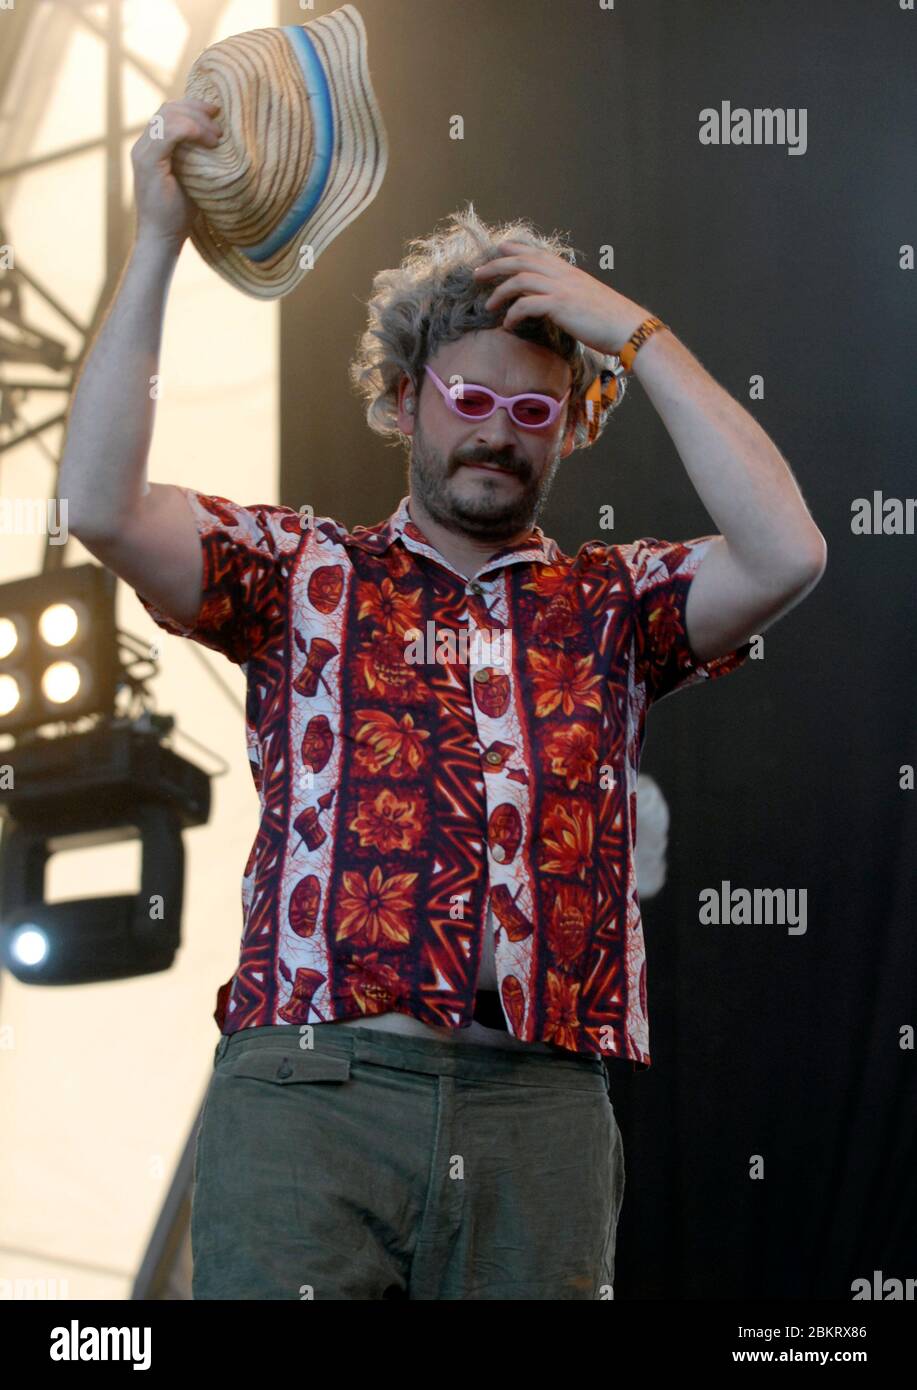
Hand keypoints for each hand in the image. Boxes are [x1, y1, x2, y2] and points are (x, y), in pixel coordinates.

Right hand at [130, 99, 223, 247]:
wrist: (163, 237)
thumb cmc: (179, 213)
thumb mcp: (192, 177)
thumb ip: (195, 156)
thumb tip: (219, 140)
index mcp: (152, 145)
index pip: (169, 112)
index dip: (192, 106)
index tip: (216, 113)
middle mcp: (143, 144)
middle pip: (168, 109)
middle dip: (196, 109)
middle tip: (220, 122)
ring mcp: (142, 152)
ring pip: (168, 116)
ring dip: (197, 121)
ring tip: (217, 137)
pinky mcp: (147, 162)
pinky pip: (168, 133)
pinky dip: (190, 130)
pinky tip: (208, 142)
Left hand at [473, 239, 650, 355]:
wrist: (628, 327)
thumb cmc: (609, 319)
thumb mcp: (585, 299)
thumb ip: (567, 294)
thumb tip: (553, 302)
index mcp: (568, 271)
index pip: (535, 253)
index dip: (514, 249)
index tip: (497, 251)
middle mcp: (562, 274)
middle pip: (520, 261)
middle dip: (495, 266)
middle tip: (476, 275)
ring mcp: (561, 288)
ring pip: (519, 280)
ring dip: (499, 292)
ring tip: (488, 307)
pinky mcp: (560, 305)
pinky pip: (527, 305)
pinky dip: (513, 315)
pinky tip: (508, 326)